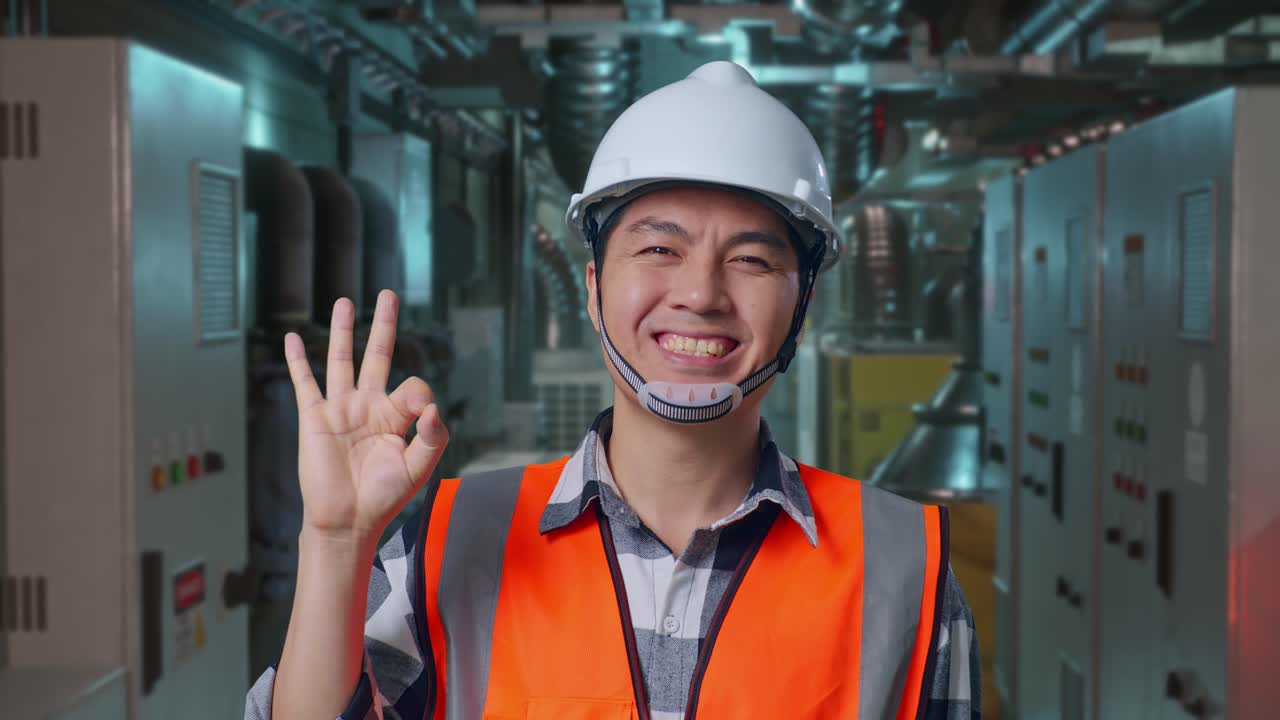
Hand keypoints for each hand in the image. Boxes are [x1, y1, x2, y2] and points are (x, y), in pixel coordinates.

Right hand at [284, 290, 448, 540]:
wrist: (347, 520)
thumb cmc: (384, 497)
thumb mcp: (419, 467)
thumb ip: (433, 436)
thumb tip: (434, 405)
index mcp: (396, 416)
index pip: (413, 385)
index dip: (420, 393)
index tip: (424, 411)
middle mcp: (369, 406)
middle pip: (377, 355)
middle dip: (384, 325)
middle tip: (389, 294)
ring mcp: (340, 409)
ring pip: (340, 360)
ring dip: (342, 331)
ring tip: (345, 301)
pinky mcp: (315, 418)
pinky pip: (305, 382)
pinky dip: (297, 360)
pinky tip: (291, 338)